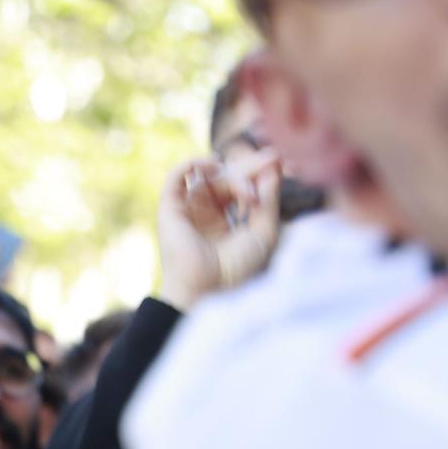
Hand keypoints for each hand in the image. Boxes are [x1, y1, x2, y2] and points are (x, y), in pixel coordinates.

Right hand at [157, 153, 281, 310]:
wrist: (209, 290)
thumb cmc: (237, 270)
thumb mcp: (264, 231)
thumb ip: (269, 197)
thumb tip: (274, 162)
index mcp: (222, 222)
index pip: (238, 186)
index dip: (257, 172)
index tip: (277, 158)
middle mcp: (202, 215)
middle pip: (225, 177)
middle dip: (250, 170)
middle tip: (272, 161)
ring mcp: (186, 211)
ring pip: (209, 177)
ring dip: (234, 178)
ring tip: (248, 194)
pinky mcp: (170, 210)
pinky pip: (177, 176)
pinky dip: (193, 164)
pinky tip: (215, 165)